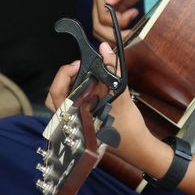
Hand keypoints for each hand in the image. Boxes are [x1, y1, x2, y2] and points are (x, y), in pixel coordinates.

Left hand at [44, 44, 165, 166]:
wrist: (139, 146)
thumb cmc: (129, 126)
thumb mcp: (121, 94)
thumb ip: (112, 69)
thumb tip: (104, 48)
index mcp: (74, 117)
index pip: (56, 93)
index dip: (64, 74)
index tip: (78, 64)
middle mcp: (71, 121)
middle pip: (55, 96)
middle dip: (64, 78)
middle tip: (79, 67)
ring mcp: (76, 122)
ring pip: (63, 100)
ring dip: (70, 85)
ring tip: (83, 75)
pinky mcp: (83, 121)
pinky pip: (72, 104)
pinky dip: (77, 92)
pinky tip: (89, 86)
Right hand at [91, 0, 169, 43]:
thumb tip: (109, 1)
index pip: (101, 15)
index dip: (116, 22)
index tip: (133, 15)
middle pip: (98, 25)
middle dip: (114, 34)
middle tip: (132, 33)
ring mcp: (107, 2)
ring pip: (102, 27)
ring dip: (114, 34)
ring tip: (132, 29)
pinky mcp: (117, 6)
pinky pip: (111, 24)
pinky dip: (119, 30)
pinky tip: (132, 21)